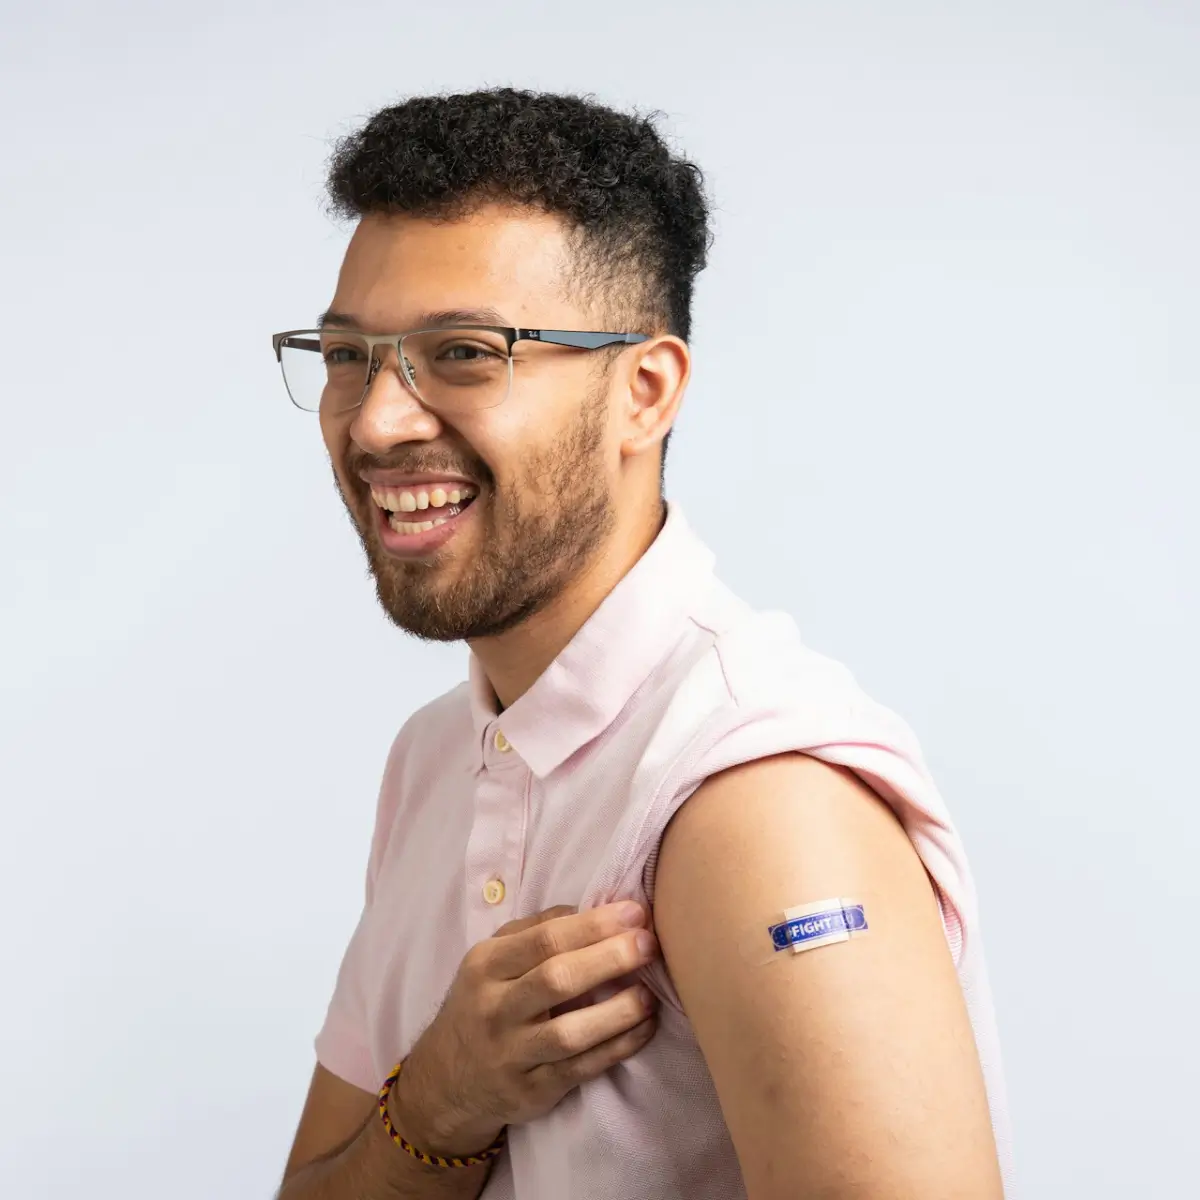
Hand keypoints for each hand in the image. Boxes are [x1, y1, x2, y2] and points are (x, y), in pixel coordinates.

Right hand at [390, 902, 660, 1155]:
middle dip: (609, 958)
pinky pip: (581, 1069)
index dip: (593, 924)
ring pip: (570, 1032)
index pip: (544, 939)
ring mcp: (512, 1054)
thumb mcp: (493, 959)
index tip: (635, 913)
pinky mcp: (531, 1092)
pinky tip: (643, 1027)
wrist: (447, 1079)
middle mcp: (494, 1009)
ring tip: (649, 993)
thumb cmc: (485, 1001)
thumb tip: (596, 907)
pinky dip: (618, 1047)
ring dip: (617, 1011)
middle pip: (557, 979)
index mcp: (486, 965)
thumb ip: (537, 929)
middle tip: (649, 944)